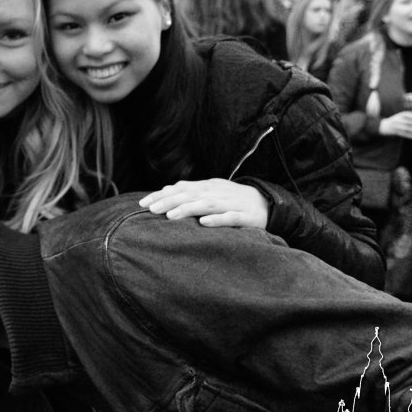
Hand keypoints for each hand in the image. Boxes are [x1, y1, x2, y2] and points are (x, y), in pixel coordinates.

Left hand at [139, 178, 268, 227]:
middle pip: (190, 195)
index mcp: (207, 187)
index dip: (162, 195)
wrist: (268, 203)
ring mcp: (230, 204)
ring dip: (187, 210)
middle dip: (169, 201)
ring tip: (170, 216)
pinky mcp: (244, 217)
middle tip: (151, 209)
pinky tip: (204, 223)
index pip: (180, 189)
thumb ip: (189, 191)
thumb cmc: (233, 199)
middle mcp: (216, 193)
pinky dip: (217, 220)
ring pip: (206, 205)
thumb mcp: (211, 192)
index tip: (142, 204)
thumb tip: (165, 190)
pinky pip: (230, 217)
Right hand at [379, 111, 411, 139]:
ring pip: (407, 129)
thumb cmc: (395, 120)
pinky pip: (405, 134)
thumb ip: (409, 115)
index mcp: (399, 115)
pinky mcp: (397, 133)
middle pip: (409, 122)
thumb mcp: (400, 115)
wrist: (384, 126)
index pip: (408, 115)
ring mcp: (397, 127)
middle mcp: (398, 121)